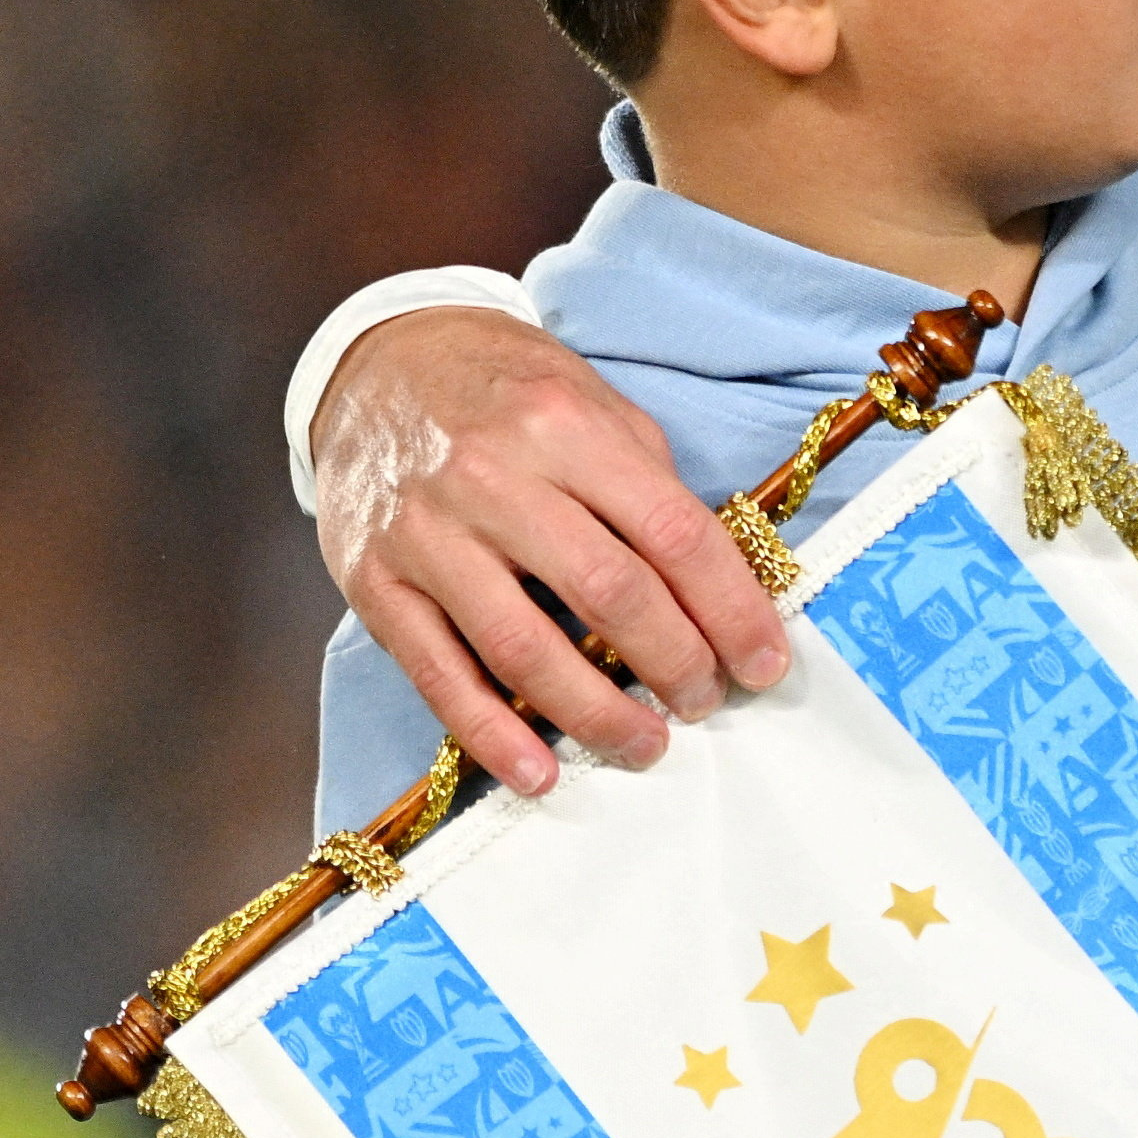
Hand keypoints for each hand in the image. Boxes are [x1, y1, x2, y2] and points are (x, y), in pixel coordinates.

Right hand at [313, 307, 789, 795]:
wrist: (379, 365)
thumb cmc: (508, 393)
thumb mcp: (594, 404)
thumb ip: (652, 486)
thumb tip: (722, 585)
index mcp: (566, 427)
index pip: (673, 534)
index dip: (731, 609)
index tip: (764, 664)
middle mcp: (492, 477)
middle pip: (608, 593)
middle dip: (675, 663)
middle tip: (705, 701)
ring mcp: (426, 533)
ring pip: (523, 647)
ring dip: (595, 714)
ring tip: (645, 744)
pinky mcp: (372, 581)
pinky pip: (438, 674)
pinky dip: (491, 733)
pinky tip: (539, 772)